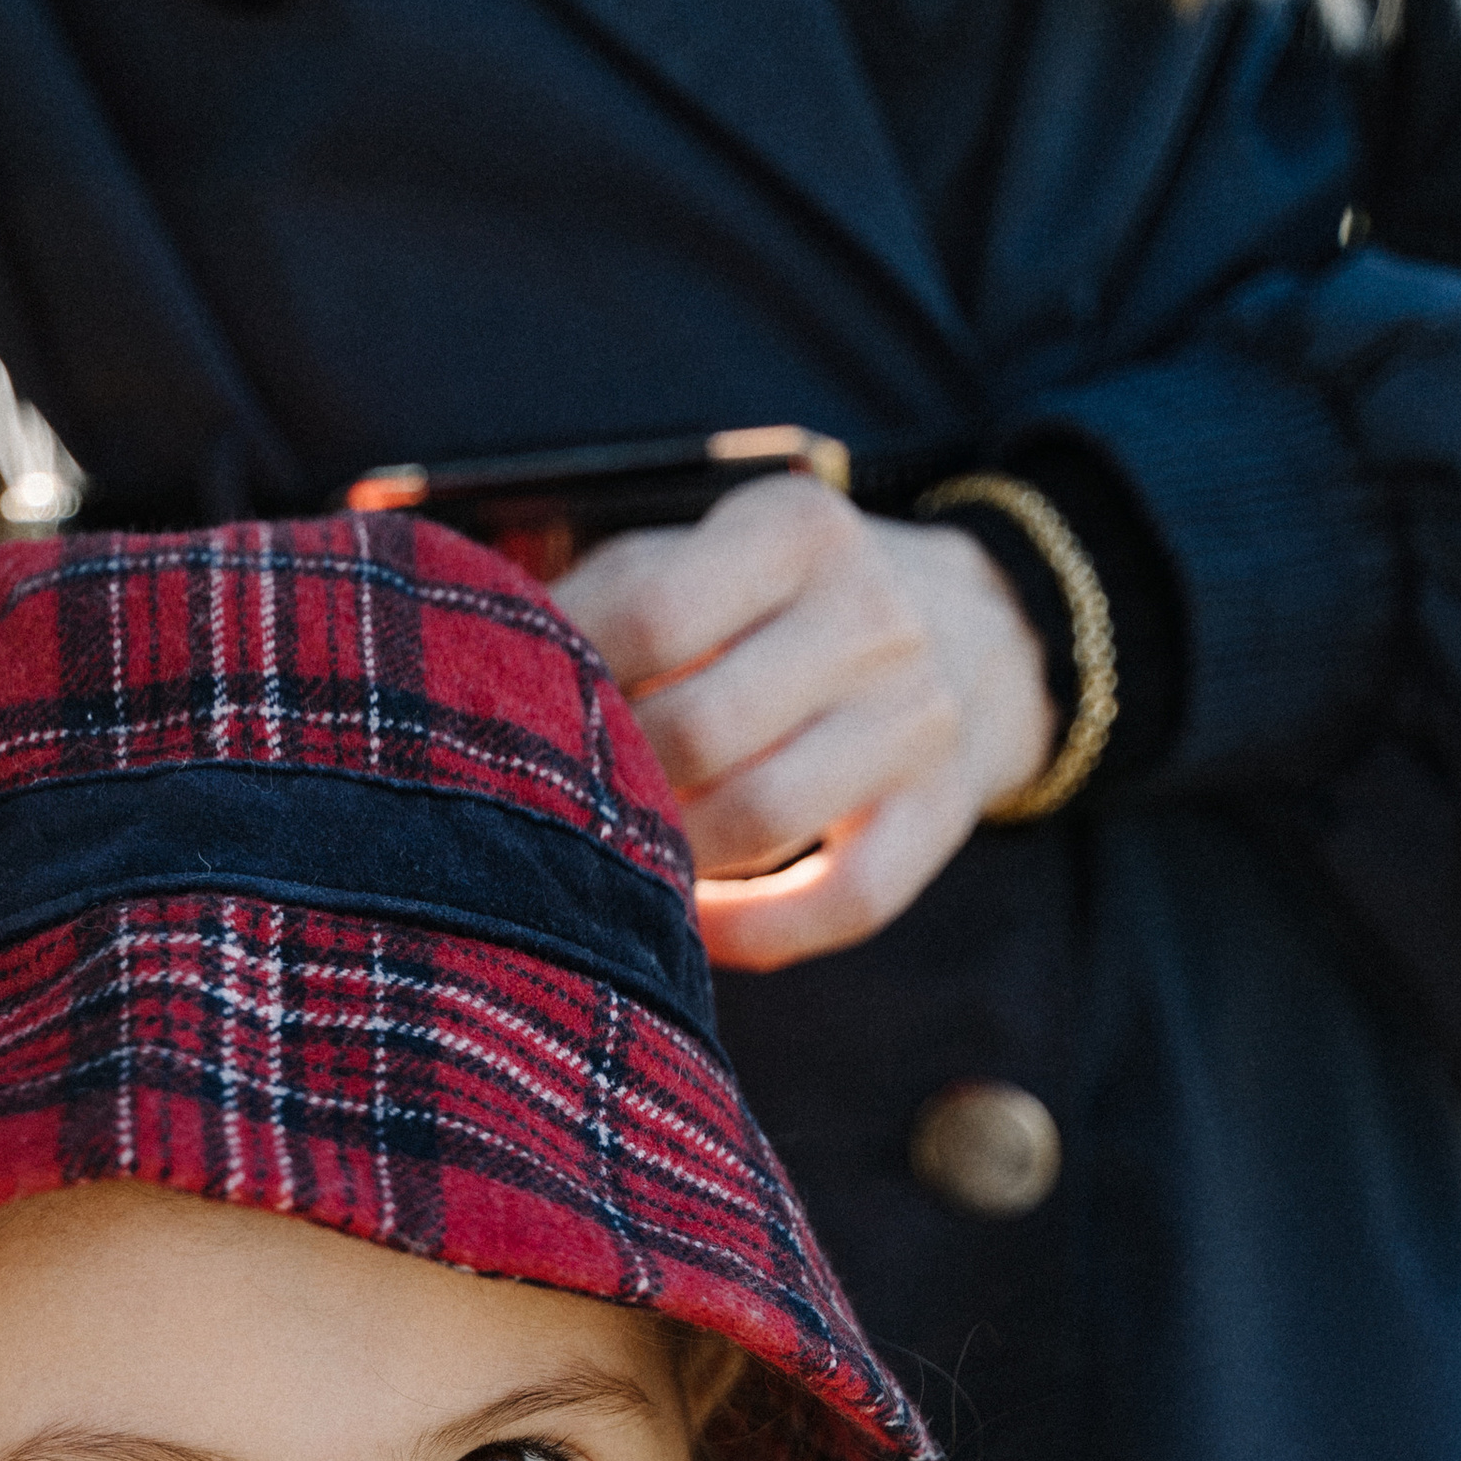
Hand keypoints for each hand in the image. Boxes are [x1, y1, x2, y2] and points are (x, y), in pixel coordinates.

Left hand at [553, 472, 1053, 968]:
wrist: (982, 633)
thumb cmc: (786, 606)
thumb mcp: (717, 553)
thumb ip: (610, 596)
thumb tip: (477, 666)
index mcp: (793, 529)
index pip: (652, 613)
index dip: (565, 678)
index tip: (510, 720)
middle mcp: (870, 617)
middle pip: (699, 730)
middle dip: (612, 782)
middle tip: (555, 808)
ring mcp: (918, 721)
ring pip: (762, 820)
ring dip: (669, 858)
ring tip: (615, 860)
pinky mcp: (943, 816)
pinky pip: (843, 903)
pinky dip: (755, 931)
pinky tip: (696, 927)